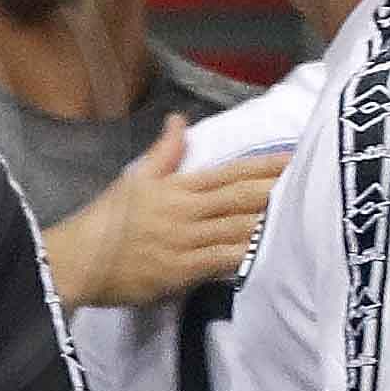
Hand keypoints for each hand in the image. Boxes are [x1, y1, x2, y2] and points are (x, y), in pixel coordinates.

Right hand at [43, 124, 283, 310]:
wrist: (77, 260)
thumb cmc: (106, 221)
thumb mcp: (134, 180)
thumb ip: (165, 152)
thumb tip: (180, 119)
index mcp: (178, 187)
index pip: (231, 172)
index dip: (265, 166)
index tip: (295, 159)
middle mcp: (186, 211)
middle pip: (242, 198)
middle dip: (277, 191)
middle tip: (312, 184)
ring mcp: (186, 241)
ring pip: (238, 228)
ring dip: (270, 223)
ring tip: (302, 217)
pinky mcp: (182, 270)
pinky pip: (222, 261)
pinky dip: (247, 255)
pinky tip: (270, 253)